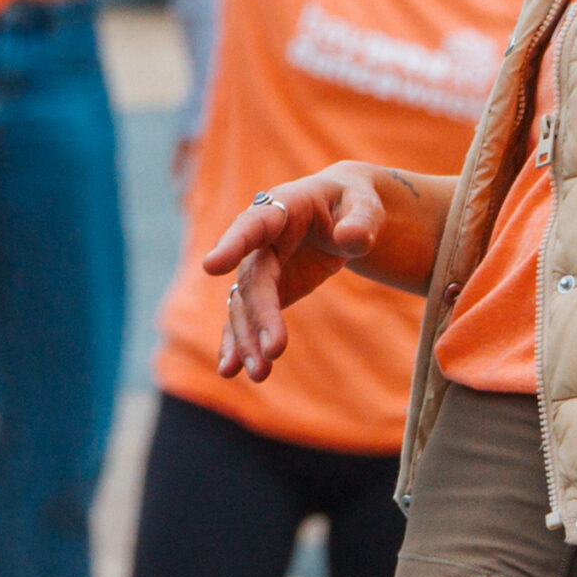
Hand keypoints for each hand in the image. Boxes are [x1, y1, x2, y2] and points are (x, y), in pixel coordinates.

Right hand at [203, 162, 390, 380]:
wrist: (342, 211)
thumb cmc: (354, 201)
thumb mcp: (366, 203)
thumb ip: (363, 220)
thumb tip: (352, 239)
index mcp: (282, 207)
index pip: (254, 225)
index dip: (233, 244)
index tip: (211, 267)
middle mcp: (261, 238)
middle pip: (253, 278)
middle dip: (260, 316)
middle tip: (273, 352)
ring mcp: (260, 265)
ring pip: (245, 304)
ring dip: (247, 339)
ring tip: (258, 374)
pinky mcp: (266, 289)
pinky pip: (246, 316)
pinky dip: (239, 342)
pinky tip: (231, 369)